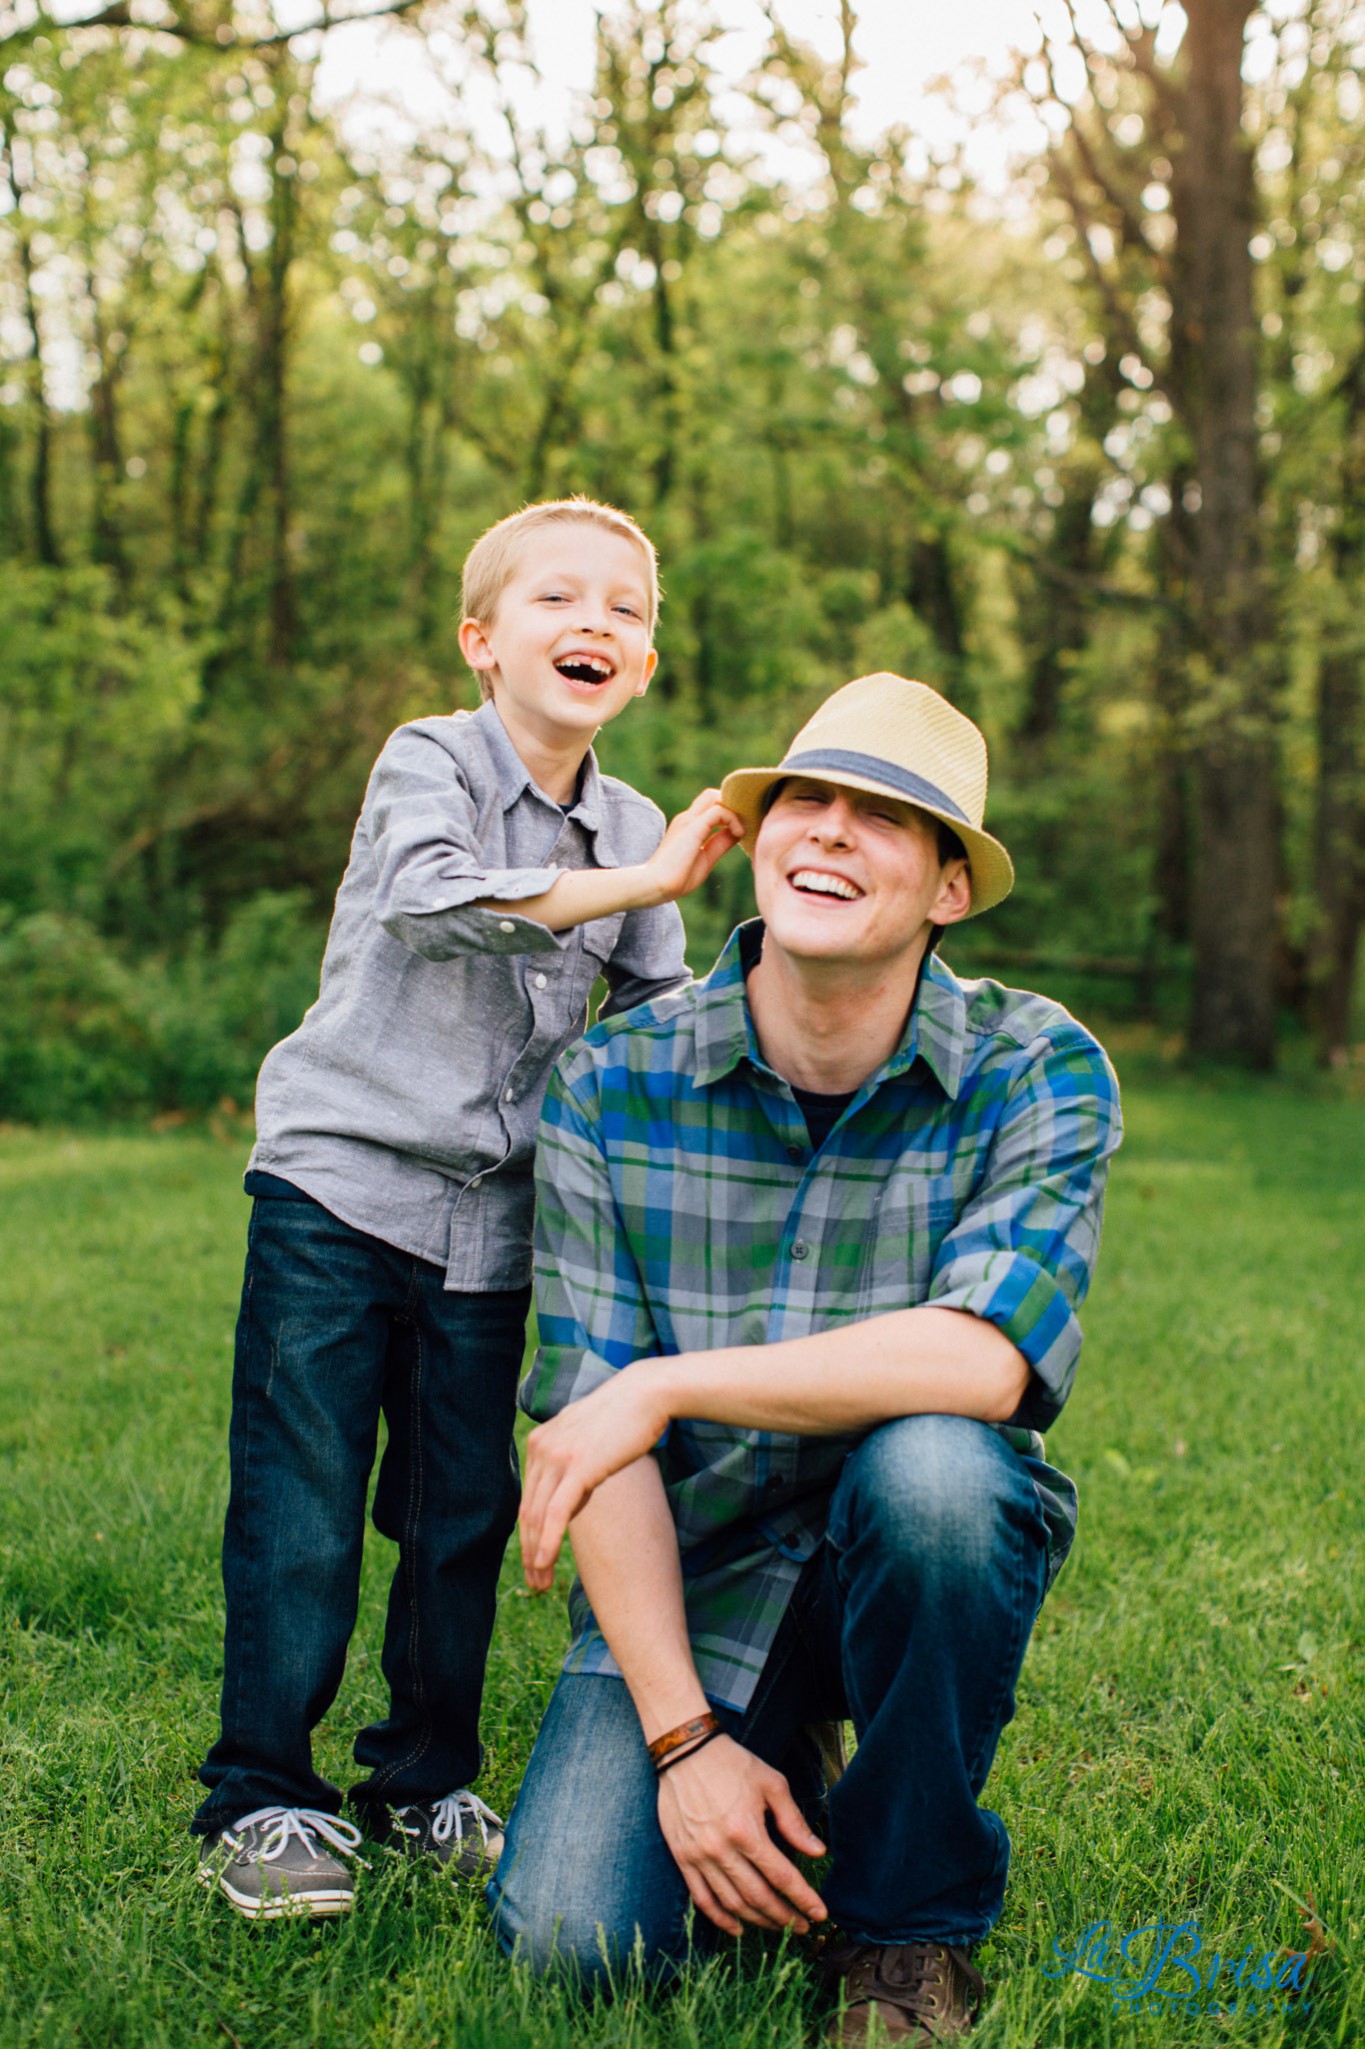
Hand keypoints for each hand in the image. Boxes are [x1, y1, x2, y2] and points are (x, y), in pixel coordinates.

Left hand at [519, 1366, 666, 1590]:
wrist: (645, 1394)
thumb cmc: (624, 1417)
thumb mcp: (587, 1438)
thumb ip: (571, 1461)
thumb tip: (571, 1491)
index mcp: (540, 1442)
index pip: (528, 1499)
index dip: (528, 1536)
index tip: (534, 1564)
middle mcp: (541, 1449)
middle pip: (527, 1512)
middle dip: (527, 1553)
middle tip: (534, 1585)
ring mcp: (557, 1457)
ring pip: (537, 1517)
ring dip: (535, 1555)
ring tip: (540, 1585)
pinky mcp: (577, 1467)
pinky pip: (556, 1512)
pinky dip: (548, 1542)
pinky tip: (545, 1563)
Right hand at [641, 789, 742, 904]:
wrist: (655, 885)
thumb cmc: (677, 878)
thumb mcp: (706, 858)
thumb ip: (720, 844)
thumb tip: (737, 832)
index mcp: (688, 826)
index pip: (711, 805)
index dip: (729, 812)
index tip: (741, 828)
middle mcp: (687, 818)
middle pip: (712, 795)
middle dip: (732, 805)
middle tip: (743, 824)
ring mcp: (688, 820)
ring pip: (715, 796)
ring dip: (734, 809)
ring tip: (741, 830)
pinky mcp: (693, 826)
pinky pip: (719, 810)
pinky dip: (733, 819)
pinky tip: (738, 833)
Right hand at [656, 1734, 826, 1935]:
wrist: (683, 1751)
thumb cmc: (732, 1763)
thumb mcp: (771, 1783)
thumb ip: (794, 1822)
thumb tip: (817, 1853)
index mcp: (747, 1830)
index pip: (781, 1877)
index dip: (803, 1899)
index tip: (819, 1913)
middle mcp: (722, 1849)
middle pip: (759, 1897)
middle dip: (785, 1917)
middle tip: (802, 1927)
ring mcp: (699, 1857)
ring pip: (733, 1903)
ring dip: (758, 1921)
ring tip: (778, 1927)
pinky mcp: (683, 1858)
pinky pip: (702, 1899)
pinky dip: (721, 1919)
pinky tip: (738, 1927)